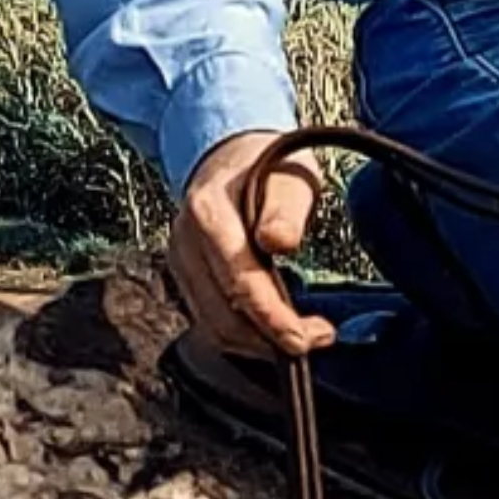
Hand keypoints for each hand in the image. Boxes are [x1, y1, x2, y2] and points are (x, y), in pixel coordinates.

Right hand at [169, 129, 336, 360]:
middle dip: (270, 339)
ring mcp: (182, 263)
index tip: (306, 338)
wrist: (230, 155)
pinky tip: (275, 328)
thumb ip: (284, 209)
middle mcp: (185, 243)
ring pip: (214, 326)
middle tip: (316, 339)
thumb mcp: (289, 177)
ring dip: (258, 343)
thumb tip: (279, 242)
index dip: (273, 319)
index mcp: (208, 214)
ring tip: (302, 337)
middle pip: (222, 315)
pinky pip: (211, 320)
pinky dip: (245, 334)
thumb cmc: (267, 165)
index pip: (240, 282)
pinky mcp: (187, 278)